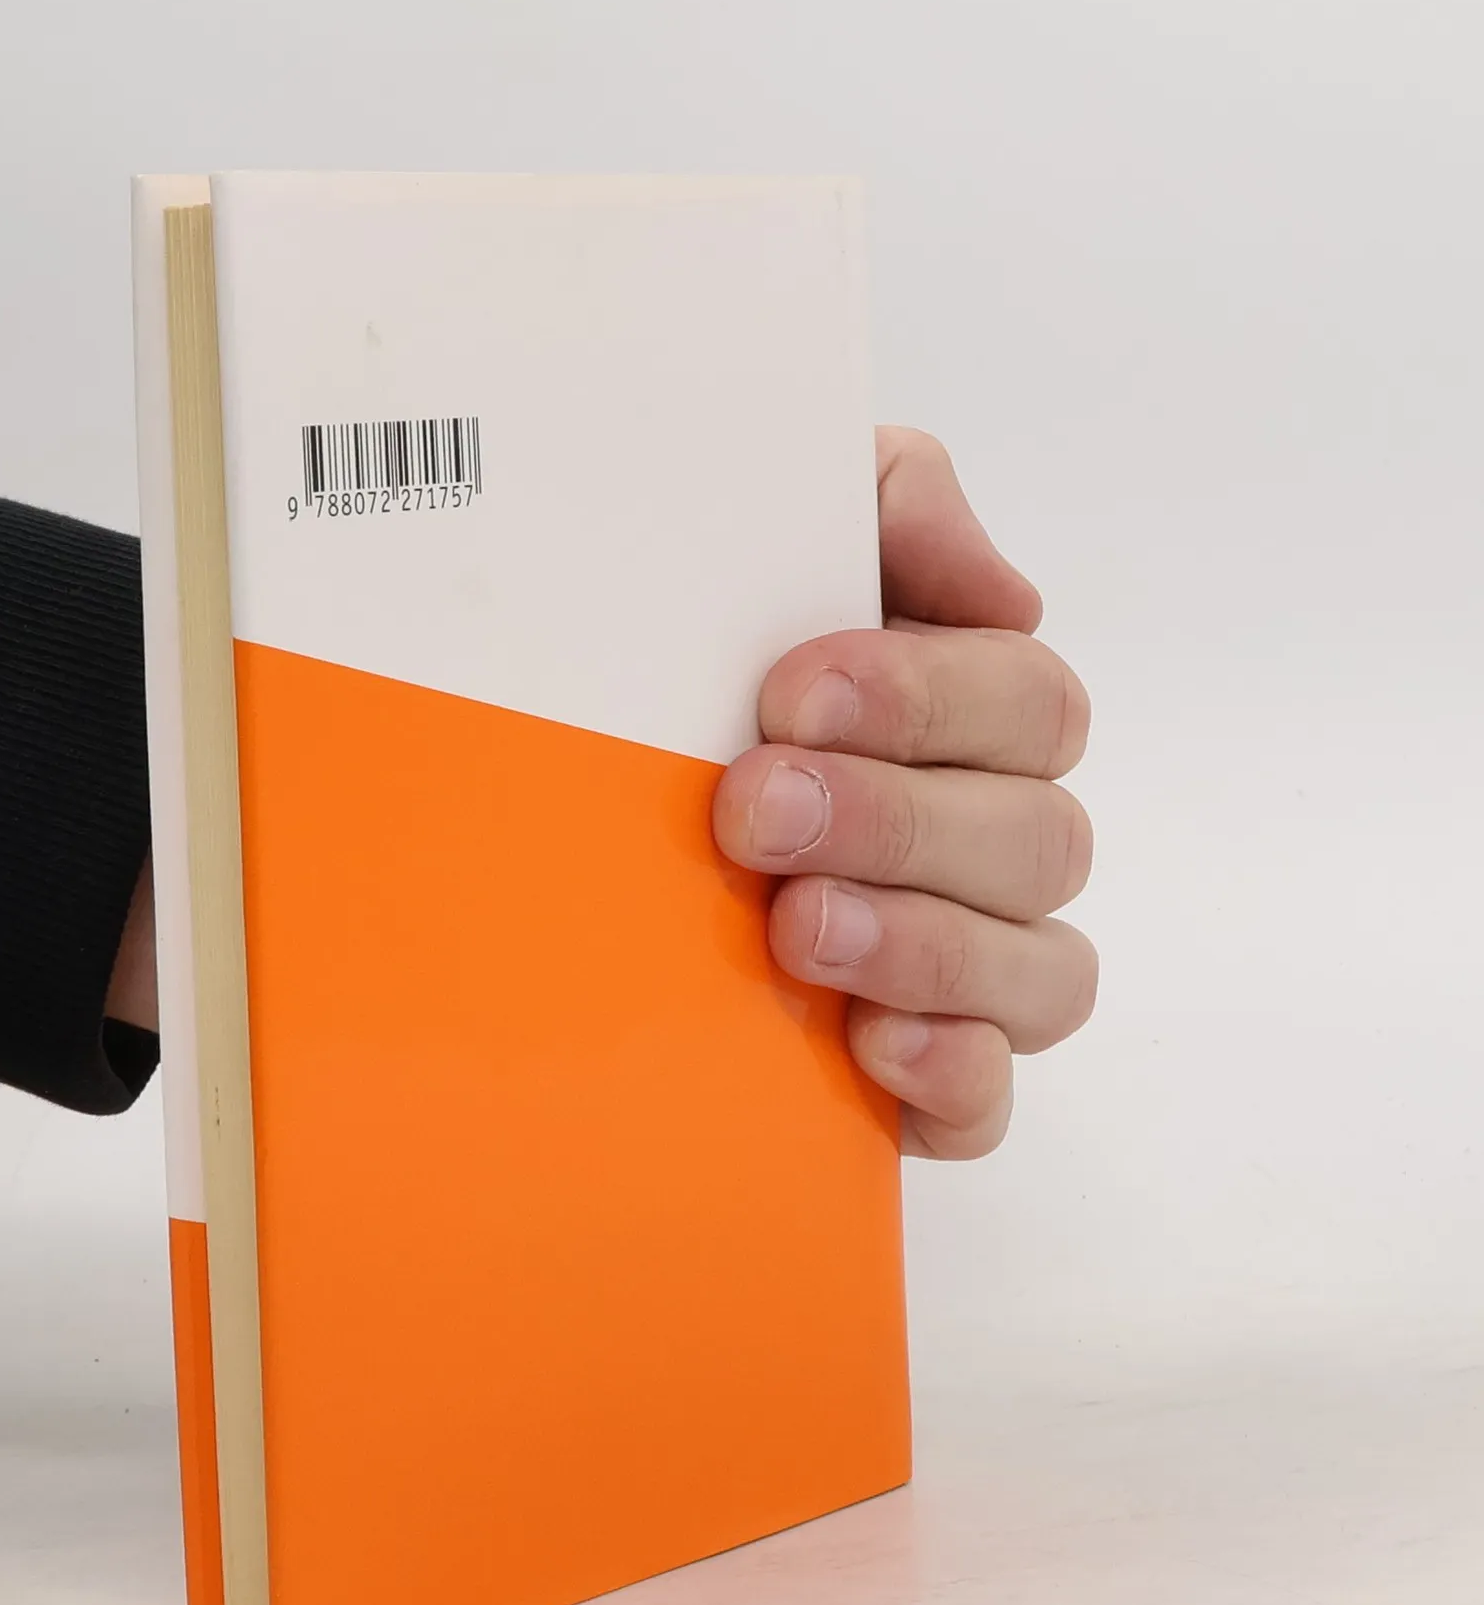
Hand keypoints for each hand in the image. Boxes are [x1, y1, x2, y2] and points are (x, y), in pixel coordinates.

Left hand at [712, 428, 1096, 1158]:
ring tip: (798, 931)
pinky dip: (951, 1079)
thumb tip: (1001, 588)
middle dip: (896, 821)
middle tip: (754, 811)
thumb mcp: (762, 531)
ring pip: (1042, 973)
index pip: (1027, 703)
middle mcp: (990, 842)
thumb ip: (888, 501)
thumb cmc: (688, 663)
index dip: (928, 699)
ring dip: (926, 947)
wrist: (562, 794)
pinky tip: (871, 1044)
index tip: (787, 697)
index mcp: (970, 718)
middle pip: (1040, 840)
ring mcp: (970, 967)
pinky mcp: (923, 1077)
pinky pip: (989, 1103)